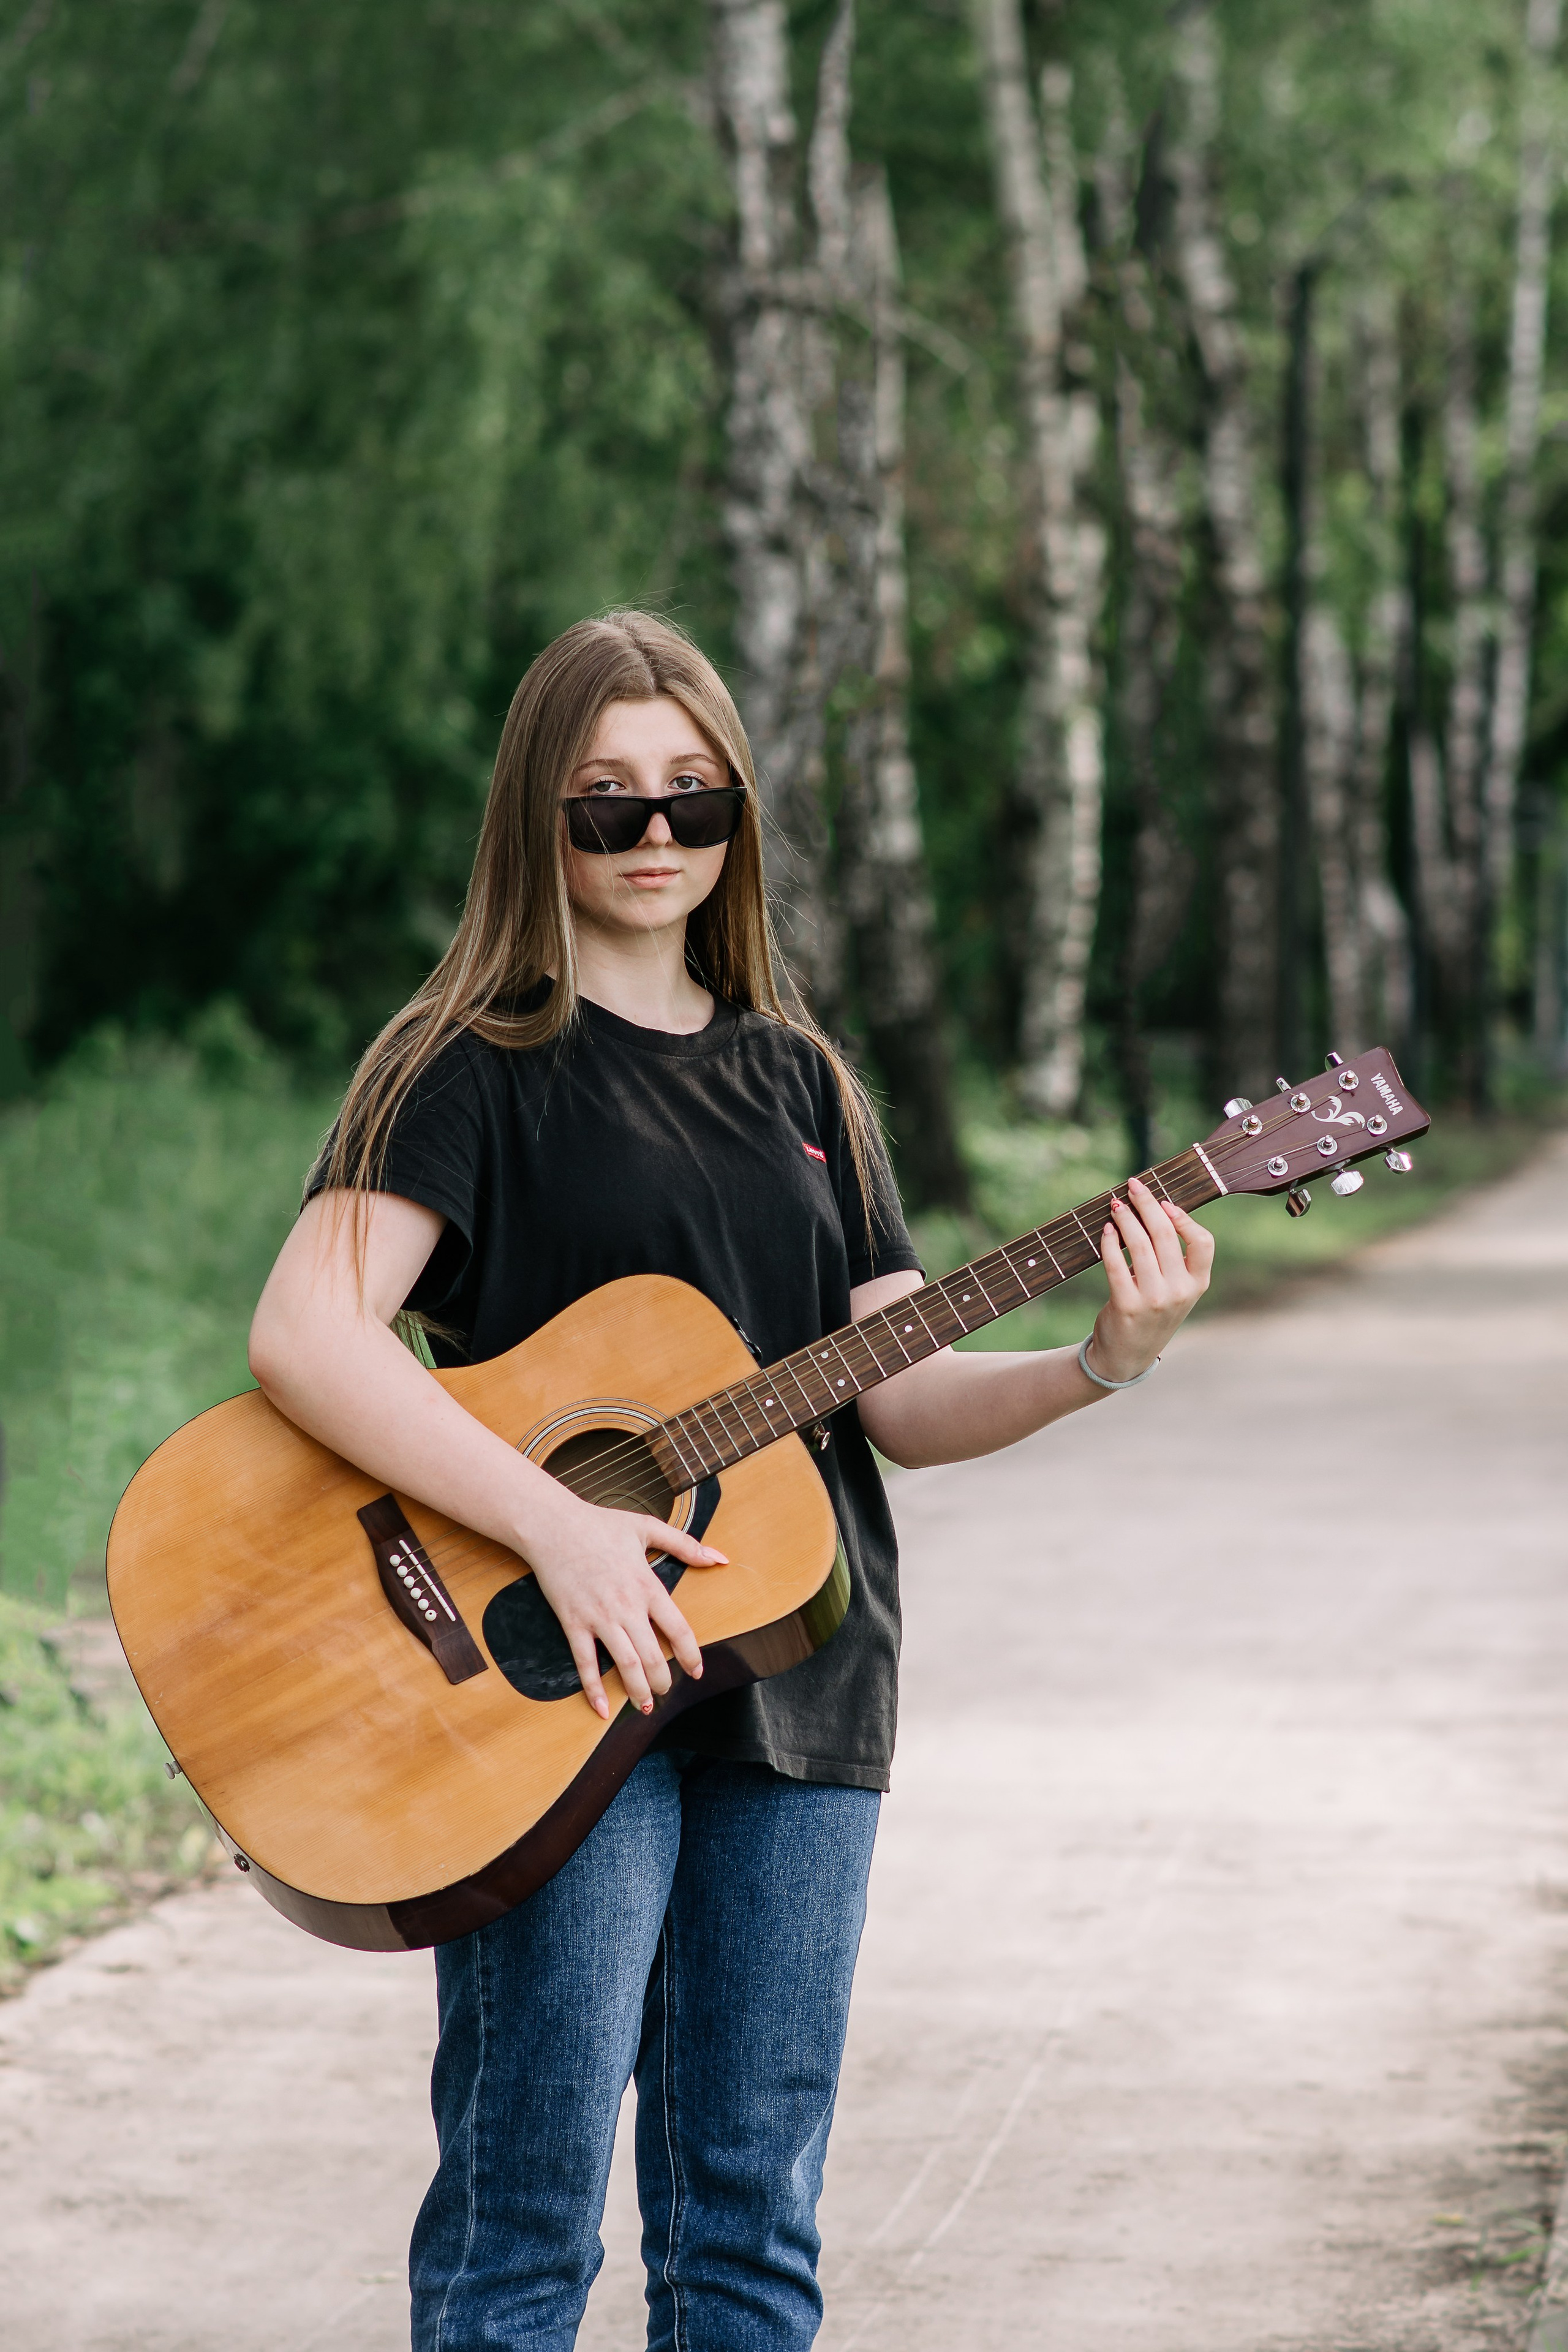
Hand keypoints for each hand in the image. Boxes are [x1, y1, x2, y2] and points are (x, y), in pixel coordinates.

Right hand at [522, 1491, 726, 1721]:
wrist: (553, 1526)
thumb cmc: (599, 1524)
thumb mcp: (647, 1527)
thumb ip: (685, 1544)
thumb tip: (720, 1558)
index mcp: (647, 1585)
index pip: (678, 1629)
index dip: (691, 1655)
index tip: (696, 1671)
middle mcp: (626, 1606)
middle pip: (652, 1655)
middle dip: (663, 1680)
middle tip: (666, 1691)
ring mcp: (598, 1617)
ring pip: (625, 1664)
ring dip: (637, 1690)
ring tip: (644, 1706)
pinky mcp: (573, 1623)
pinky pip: (585, 1663)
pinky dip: (593, 1689)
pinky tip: (602, 1708)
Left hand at [1085, 1177, 1214, 1385]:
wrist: (1127, 1355)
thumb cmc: (1152, 1312)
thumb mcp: (1176, 1290)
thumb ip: (1175, 1258)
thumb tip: (1157, 1209)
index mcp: (1198, 1284)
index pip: (1204, 1242)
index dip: (1184, 1217)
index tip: (1165, 1201)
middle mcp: (1179, 1292)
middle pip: (1165, 1235)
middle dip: (1147, 1204)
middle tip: (1132, 1185)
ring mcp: (1153, 1300)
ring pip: (1139, 1245)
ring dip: (1125, 1218)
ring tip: (1115, 1204)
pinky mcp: (1126, 1305)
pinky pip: (1115, 1264)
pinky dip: (1109, 1241)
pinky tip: (1106, 1229)